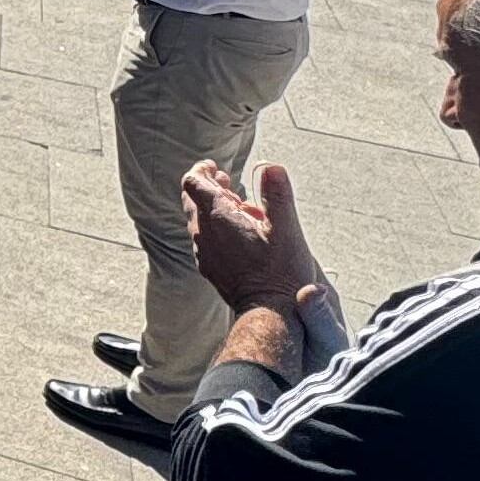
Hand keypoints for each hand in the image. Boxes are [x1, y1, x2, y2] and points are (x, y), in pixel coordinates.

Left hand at [184, 162, 320, 310]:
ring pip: (198, 219)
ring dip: (213, 207)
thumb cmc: (282, 273)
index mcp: (218, 218)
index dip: (202, 170)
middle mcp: (203, 233)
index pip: (193, 182)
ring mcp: (204, 252)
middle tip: (228, 182)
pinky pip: (204, 239)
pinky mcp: (209, 267)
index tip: (216, 167)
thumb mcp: (287, 231)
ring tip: (241, 207)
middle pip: (192, 199)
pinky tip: (240, 234)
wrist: (271, 313)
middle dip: (208, 186)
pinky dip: (216, 228)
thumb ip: (278, 196)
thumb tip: (272, 166)